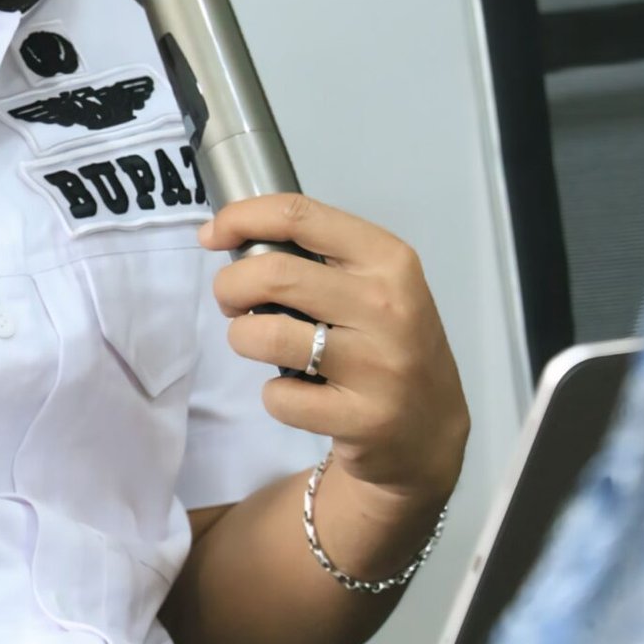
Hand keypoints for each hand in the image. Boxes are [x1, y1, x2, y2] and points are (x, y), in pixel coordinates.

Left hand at [202, 194, 468, 512]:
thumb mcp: (375, 283)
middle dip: (230, 285)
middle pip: (274, 273)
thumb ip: (320, 257)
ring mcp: (376, 366)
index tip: (213, 234)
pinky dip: (273, 394)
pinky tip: (298, 394)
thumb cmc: (388, 341)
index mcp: (388, 259)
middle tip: (231, 301)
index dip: (242, 217)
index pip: (300, 215)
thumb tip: (232, 232)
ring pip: (267, 335)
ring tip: (258, 343)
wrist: (430, 428)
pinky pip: (279, 397)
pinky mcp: (361, 418)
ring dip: (243, 338)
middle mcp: (386, 306)